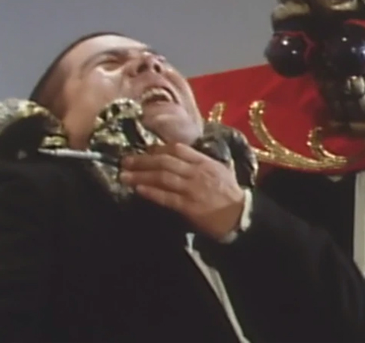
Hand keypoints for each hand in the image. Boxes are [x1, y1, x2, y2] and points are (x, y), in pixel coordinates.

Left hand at [120, 143, 244, 239]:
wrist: (240, 215)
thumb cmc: (229, 193)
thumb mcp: (220, 170)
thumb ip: (201, 162)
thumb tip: (181, 156)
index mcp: (204, 162)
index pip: (178, 149)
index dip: (158, 148)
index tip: (145, 150)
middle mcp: (196, 172)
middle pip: (165, 161)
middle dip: (143, 160)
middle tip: (126, 160)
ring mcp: (192, 189)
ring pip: (163, 177)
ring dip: (141, 176)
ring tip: (124, 175)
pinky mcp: (188, 206)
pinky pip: (166, 197)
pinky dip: (151, 192)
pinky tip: (138, 189)